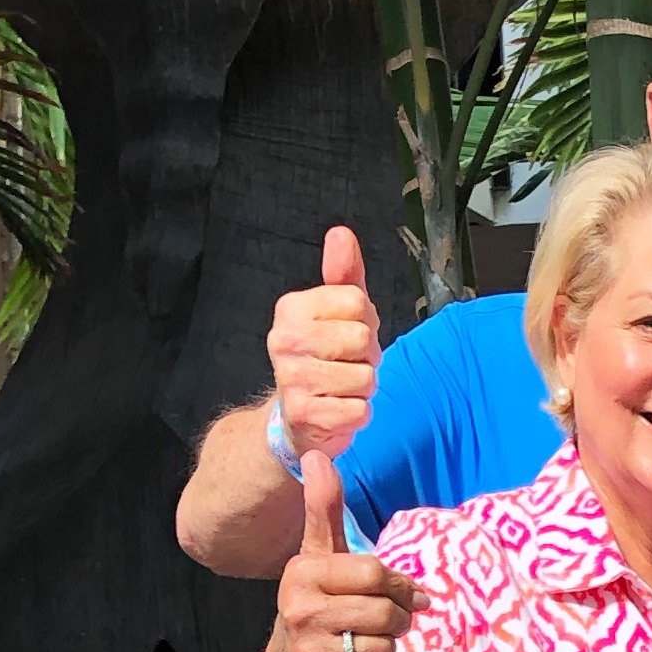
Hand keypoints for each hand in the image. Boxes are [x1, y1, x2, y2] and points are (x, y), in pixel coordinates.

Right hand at [263, 453, 419, 651]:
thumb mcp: (320, 556)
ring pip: (385, 647)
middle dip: (397, 619)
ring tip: (367, 642)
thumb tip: (317, 457)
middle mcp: (301, 611)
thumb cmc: (318, 603)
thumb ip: (325, 511)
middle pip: (385, 613)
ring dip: (388, 647)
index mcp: (303, 573)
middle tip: (386, 621)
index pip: (374, 573)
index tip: (405, 592)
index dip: (400, 585)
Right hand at [269, 226, 381, 460]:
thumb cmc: (325, 358)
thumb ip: (343, 275)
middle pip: (363, 339)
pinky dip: (359, 413)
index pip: (358, 301)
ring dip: (364, 387)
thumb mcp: (336, 312)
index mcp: (291, 308)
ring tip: (342, 387)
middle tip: (347, 364)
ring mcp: (291, 378)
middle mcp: (284, 339)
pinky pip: (359, 410)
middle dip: (367, 356)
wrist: (298, 417)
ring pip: (365, 377)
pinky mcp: (304, 415)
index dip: (365, 321)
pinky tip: (338, 410)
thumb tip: (341, 234)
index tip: (347, 335)